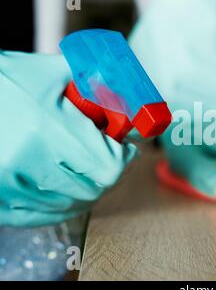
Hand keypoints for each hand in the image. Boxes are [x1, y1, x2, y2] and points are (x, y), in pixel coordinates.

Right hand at [0, 51, 135, 226]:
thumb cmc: (3, 83)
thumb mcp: (48, 73)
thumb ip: (93, 82)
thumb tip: (129, 94)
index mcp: (46, 127)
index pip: (108, 166)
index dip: (123, 158)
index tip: (125, 149)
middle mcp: (26, 161)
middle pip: (93, 189)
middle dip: (107, 172)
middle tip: (107, 157)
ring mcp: (6, 186)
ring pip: (70, 205)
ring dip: (84, 188)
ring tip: (81, 167)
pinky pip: (41, 217)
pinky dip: (59, 205)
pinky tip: (62, 187)